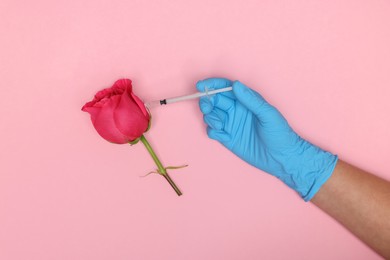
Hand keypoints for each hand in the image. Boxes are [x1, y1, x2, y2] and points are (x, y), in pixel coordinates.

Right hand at [197, 78, 337, 200]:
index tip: (200, 85)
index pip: (226, 87)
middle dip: (206, 101)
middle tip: (207, 107)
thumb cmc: (280, 134)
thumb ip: (251, 100)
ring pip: (211, 115)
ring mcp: (231, 124)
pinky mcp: (227, 138)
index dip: (212, 85)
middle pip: (214, 100)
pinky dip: (212, 131)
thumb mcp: (268, 114)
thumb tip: (236, 85)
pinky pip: (213, 131)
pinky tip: (222, 136)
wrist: (282, 158)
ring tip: (219, 125)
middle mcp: (236, 110)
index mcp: (246, 100)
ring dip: (210, 117)